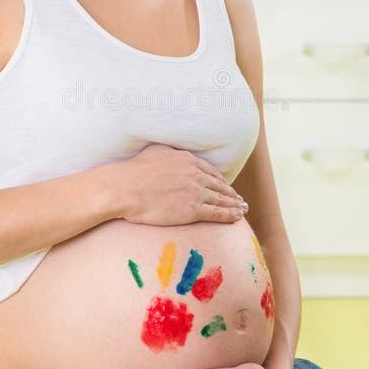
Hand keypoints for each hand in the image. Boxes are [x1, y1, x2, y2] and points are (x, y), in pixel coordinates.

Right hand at [117, 143, 247, 225]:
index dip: (220, 180)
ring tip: (242, 209)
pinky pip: (217, 213)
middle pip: (219, 185)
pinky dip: (229, 215)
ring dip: (234, 204)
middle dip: (231, 193)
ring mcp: (196, 192)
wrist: (126, 188)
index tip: (226, 186)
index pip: (210, 171)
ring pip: (221, 199)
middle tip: (240, 199)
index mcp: (187, 160)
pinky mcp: (193, 210)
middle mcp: (196, 174)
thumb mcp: (155, 151)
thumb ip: (170, 153)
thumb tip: (173, 154)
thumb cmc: (134, 171)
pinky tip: (237, 217)